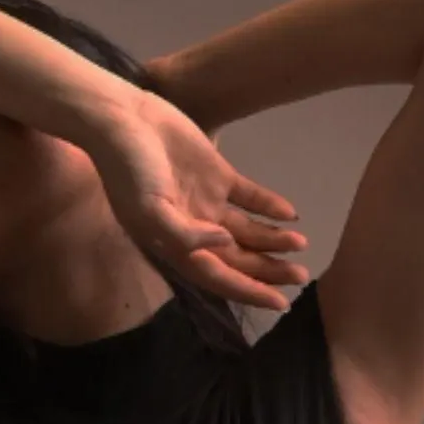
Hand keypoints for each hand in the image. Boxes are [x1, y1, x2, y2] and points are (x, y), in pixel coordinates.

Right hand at [88, 88, 305, 313]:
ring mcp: (207, 200)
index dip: (249, 291)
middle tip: (301, 277)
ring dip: (272, 240)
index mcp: (176, 245)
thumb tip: (227, 244)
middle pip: (238, 258)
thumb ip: (186, 234)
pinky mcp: (216, 173)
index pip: (219, 277)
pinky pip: (249, 196)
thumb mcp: (149, 210)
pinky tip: (290, 214)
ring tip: (301, 245)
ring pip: (247, 230)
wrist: (122, 120)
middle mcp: (195, 228)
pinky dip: (269, 206)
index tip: (280, 303)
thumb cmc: (129, 170)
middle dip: (268, 270)